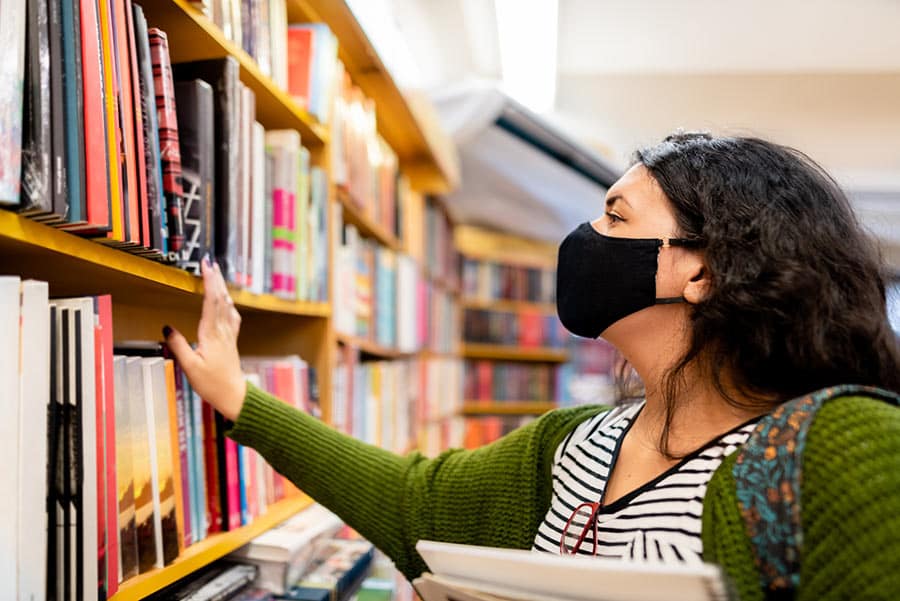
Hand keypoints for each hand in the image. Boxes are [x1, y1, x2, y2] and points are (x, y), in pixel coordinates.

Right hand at [164, 256, 246, 420]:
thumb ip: (179, 346)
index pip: (211, 301)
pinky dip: (228, 303)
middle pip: (221, 298)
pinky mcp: (231, 340)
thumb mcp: (190, 367)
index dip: (209, 282)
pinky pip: (231, 315)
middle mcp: (223, 331)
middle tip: (210, 262)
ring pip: (228, 305)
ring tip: (217, 274)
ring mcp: (229, 335)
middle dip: (215, 278)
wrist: (234, 395)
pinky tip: (227, 301)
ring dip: (222, 287)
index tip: (206, 266)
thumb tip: (167, 327)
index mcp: (212, 334)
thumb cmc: (212, 384)